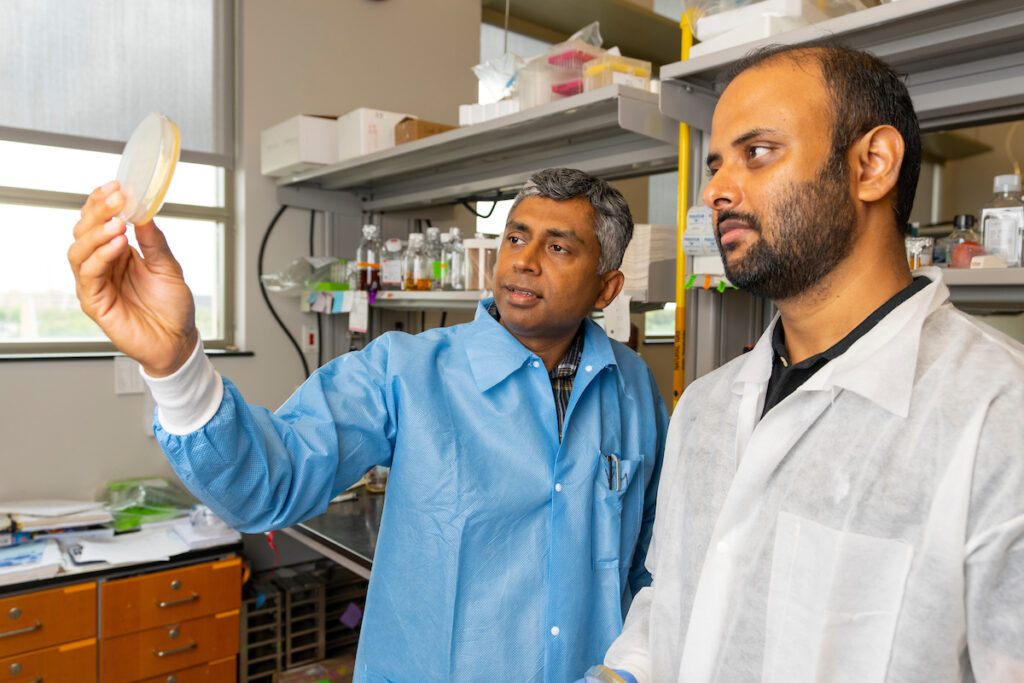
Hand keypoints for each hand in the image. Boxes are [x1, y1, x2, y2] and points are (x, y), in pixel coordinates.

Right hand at [68, 180, 197, 376]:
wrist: (177, 340)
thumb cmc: (172, 306)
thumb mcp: (168, 266)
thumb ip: (155, 241)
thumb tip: (145, 211)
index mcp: (118, 252)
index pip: (99, 221)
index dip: (103, 202)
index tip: (117, 186)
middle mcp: (103, 265)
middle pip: (84, 231)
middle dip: (98, 211)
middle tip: (117, 198)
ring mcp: (96, 283)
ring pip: (79, 251)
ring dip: (97, 233)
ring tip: (118, 223)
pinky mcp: (94, 302)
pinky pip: (89, 275)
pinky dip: (101, 257)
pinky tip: (119, 246)